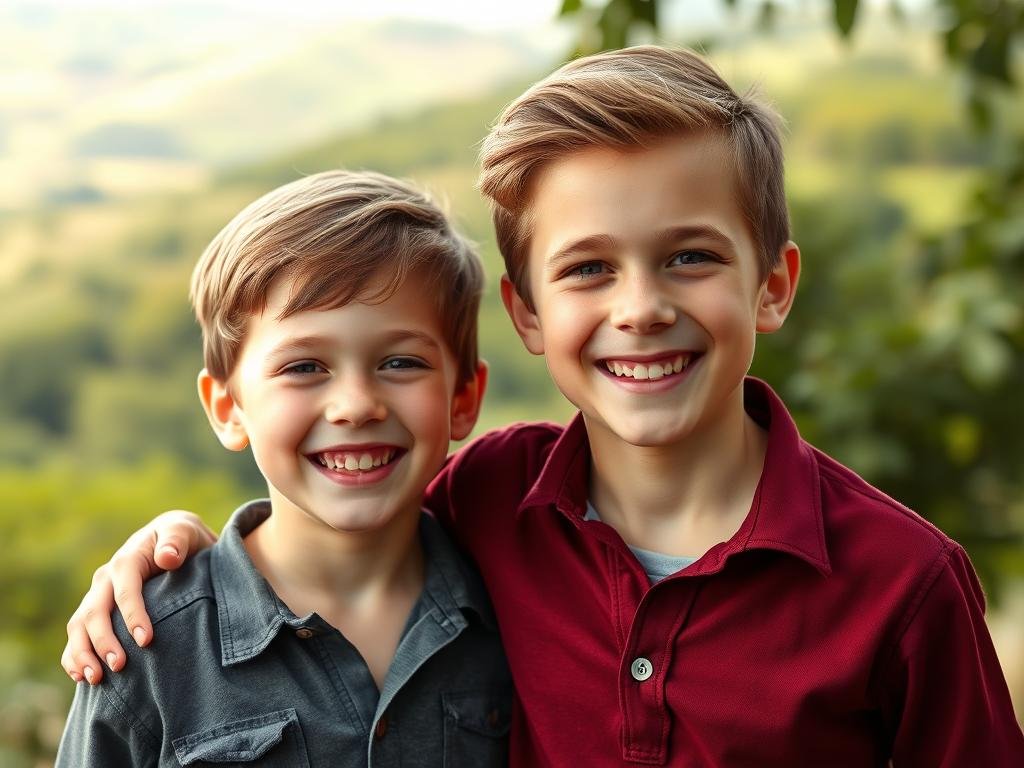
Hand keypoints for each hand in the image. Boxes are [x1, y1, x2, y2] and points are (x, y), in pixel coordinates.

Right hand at [60, 510, 217, 683]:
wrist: (173, 542)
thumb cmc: (181, 538)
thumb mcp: (184, 530)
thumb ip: (177, 540)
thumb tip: (168, 557)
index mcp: (127, 560)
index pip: (125, 590)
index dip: (133, 615)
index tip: (146, 641)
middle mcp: (106, 579)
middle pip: (95, 611)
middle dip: (103, 640)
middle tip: (119, 666)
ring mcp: (97, 596)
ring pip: (79, 625)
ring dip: (83, 653)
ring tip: (95, 679)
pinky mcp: (96, 611)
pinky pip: (77, 635)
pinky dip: (73, 655)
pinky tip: (81, 677)